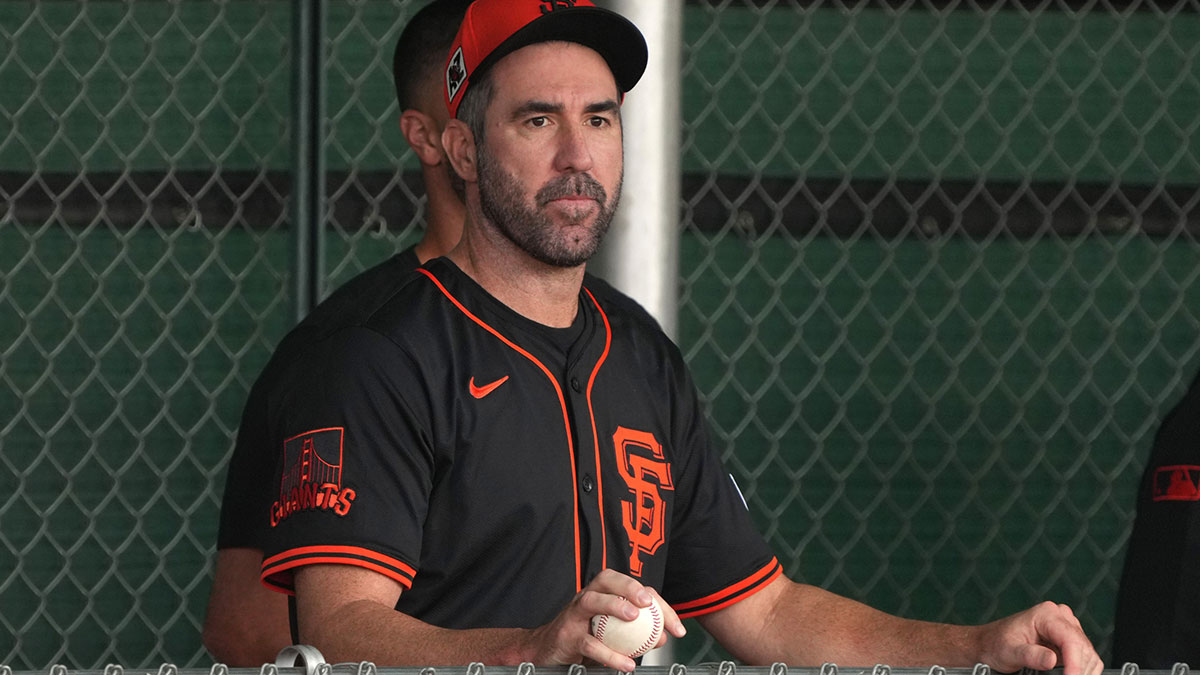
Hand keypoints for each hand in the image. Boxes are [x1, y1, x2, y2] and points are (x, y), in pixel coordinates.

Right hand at [522, 569, 685, 670]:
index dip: (657, 601)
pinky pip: (589, 642)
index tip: (675, 624)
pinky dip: (609, 653)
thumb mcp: (613, 633)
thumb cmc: (583, 636)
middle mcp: (587, 597)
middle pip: (607, 580)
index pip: (632, 587)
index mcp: (602, 592)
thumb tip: (663, 636)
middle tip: (648, 603)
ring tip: (634, 618)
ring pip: (593, 601)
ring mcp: (574, 614)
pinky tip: (626, 663)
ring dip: (614, 606)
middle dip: (630, 587)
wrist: (547, 651)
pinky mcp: (567, 635)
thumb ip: (638, 632)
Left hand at [977, 601, 1101, 674]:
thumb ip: (1030, 655)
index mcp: (1046, 614)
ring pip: (1088, 655)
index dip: (1074, 664)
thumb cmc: (996, 643)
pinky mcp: (1069, 641)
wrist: (990, 644)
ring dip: (1082, 672)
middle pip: (1084, 649)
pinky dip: (1080, 671)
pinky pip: (1085, 658)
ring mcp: (1067, 629)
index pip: (1071, 641)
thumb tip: (1051, 660)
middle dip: (1079, 670)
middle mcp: (1061, 617)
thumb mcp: (1009, 651)